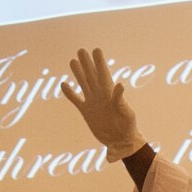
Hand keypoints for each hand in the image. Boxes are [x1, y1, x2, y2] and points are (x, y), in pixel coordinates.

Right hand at [61, 47, 145, 161]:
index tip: (96, 50)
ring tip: (72, 61)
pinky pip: (76, 100)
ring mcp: (92, 102)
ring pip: (83, 84)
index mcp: (110, 93)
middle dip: (86, 63)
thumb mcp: (126, 112)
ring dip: (78, 73)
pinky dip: (69, 93)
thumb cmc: (128, 126)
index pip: (103, 74)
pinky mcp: (86, 112)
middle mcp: (100, 95)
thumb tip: (120, 85)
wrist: (121, 141)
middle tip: (81, 50)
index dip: (99, 62)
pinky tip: (64, 84)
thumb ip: (121, 99)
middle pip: (91, 75)